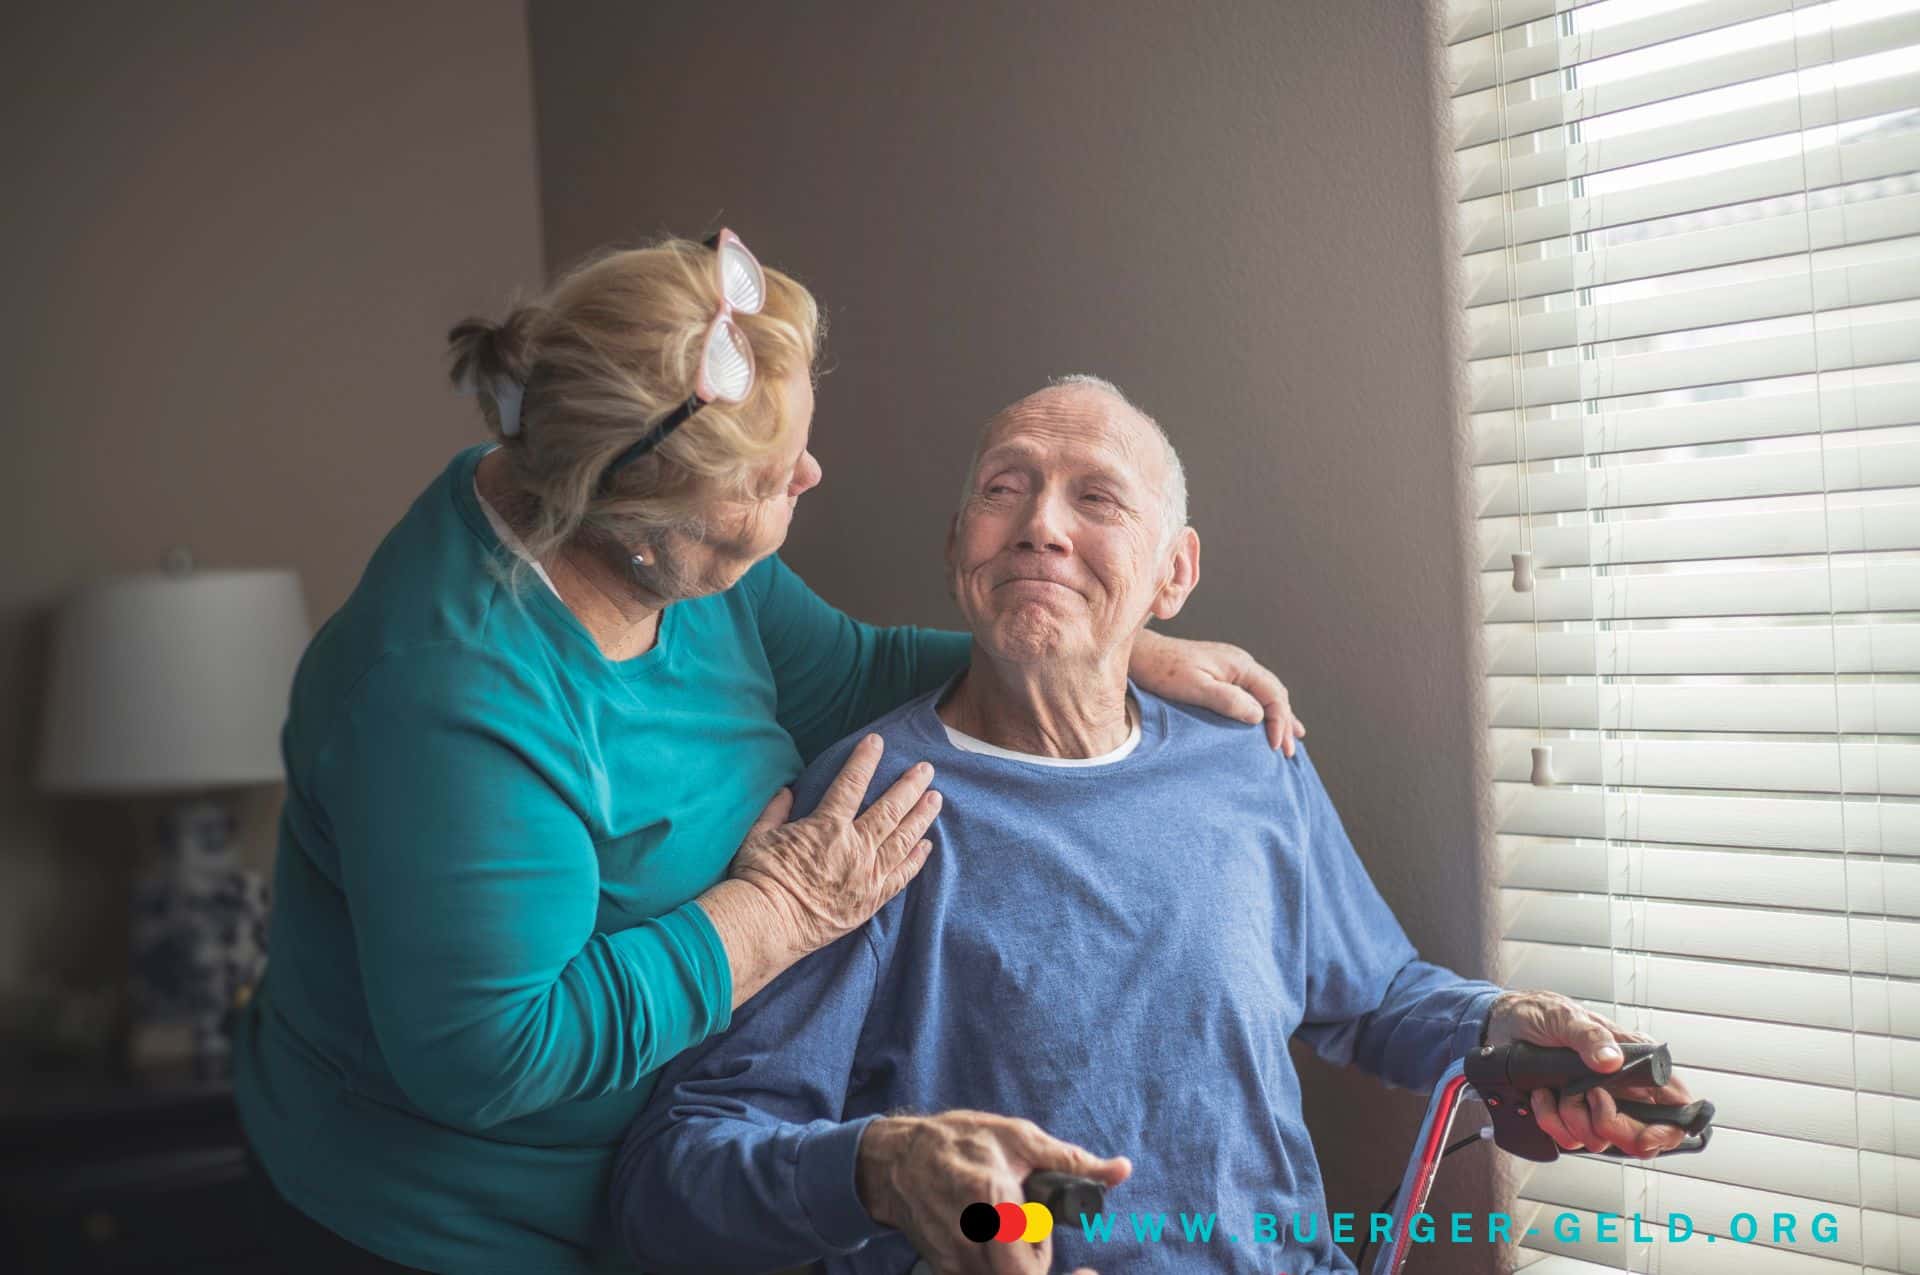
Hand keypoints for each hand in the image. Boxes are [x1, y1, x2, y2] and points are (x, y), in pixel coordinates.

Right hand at [727, 734, 941, 957]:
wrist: (768, 925)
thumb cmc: (759, 878)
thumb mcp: (759, 835)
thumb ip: (776, 810)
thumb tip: (787, 791)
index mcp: (827, 827)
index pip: (852, 784)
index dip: (865, 760)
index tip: (877, 742)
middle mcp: (855, 847)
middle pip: (890, 809)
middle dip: (910, 786)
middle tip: (926, 769)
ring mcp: (867, 875)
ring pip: (903, 839)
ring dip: (921, 817)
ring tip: (935, 799)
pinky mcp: (871, 900)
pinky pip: (901, 875)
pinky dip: (916, 859)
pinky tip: (926, 845)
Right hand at [858, 1111, 1128, 1274]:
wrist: (896, 1159)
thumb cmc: (957, 1140)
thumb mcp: (1017, 1138)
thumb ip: (1071, 1160)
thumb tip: (1120, 1169)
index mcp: (992, 1203)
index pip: (1034, 1263)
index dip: (1047, 1256)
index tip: (1078, 1265)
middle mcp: (971, 1241)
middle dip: (1036, 1258)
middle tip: (1033, 1228)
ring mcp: (954, 1261)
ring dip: (1017, 1261)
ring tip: (1009, 1226)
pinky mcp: (945, 1268)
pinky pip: (981, 1274)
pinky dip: (996, 1262)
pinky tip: (989, 1234)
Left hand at [1128, 630, 1305, 754]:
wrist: (1142, 655)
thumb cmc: (1163, 672)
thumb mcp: (1195, 687)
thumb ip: (1228, 700)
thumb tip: (1258, 716)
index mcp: (1239, 665)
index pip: (1273, 694)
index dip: (1280, 721)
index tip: (1276, 746)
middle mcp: (1241, 663)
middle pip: (1274, 694)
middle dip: (1285, 722)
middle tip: (1288, 752)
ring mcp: (1232, 668)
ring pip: (1266, 694)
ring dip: (1278, 717)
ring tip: (1291, 740)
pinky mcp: (1221, 674)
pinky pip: (1252, 693)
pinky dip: (1264, 709)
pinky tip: (1266, 721)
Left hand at [1484, 990, 1696, 1158]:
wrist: (1501, 1024)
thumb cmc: (1540, 1013)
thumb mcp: (1565, 1018)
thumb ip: (1589, 1036)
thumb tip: (1611, 1060)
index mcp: (1633, 1063)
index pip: (1675, 1105)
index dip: (1670, 1130)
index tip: (1647, 1136)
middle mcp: (1620, 1089)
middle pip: (1640, 1137)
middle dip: (1613, 1127)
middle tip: (1591, 1099)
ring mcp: (1593, 1105)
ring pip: (1600, 1141)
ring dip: (1574, 1119)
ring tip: (1558, 1089)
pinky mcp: (1568, 1115)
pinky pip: (1567, 1139)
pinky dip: (1550, 1120)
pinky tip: (1542, 1095)